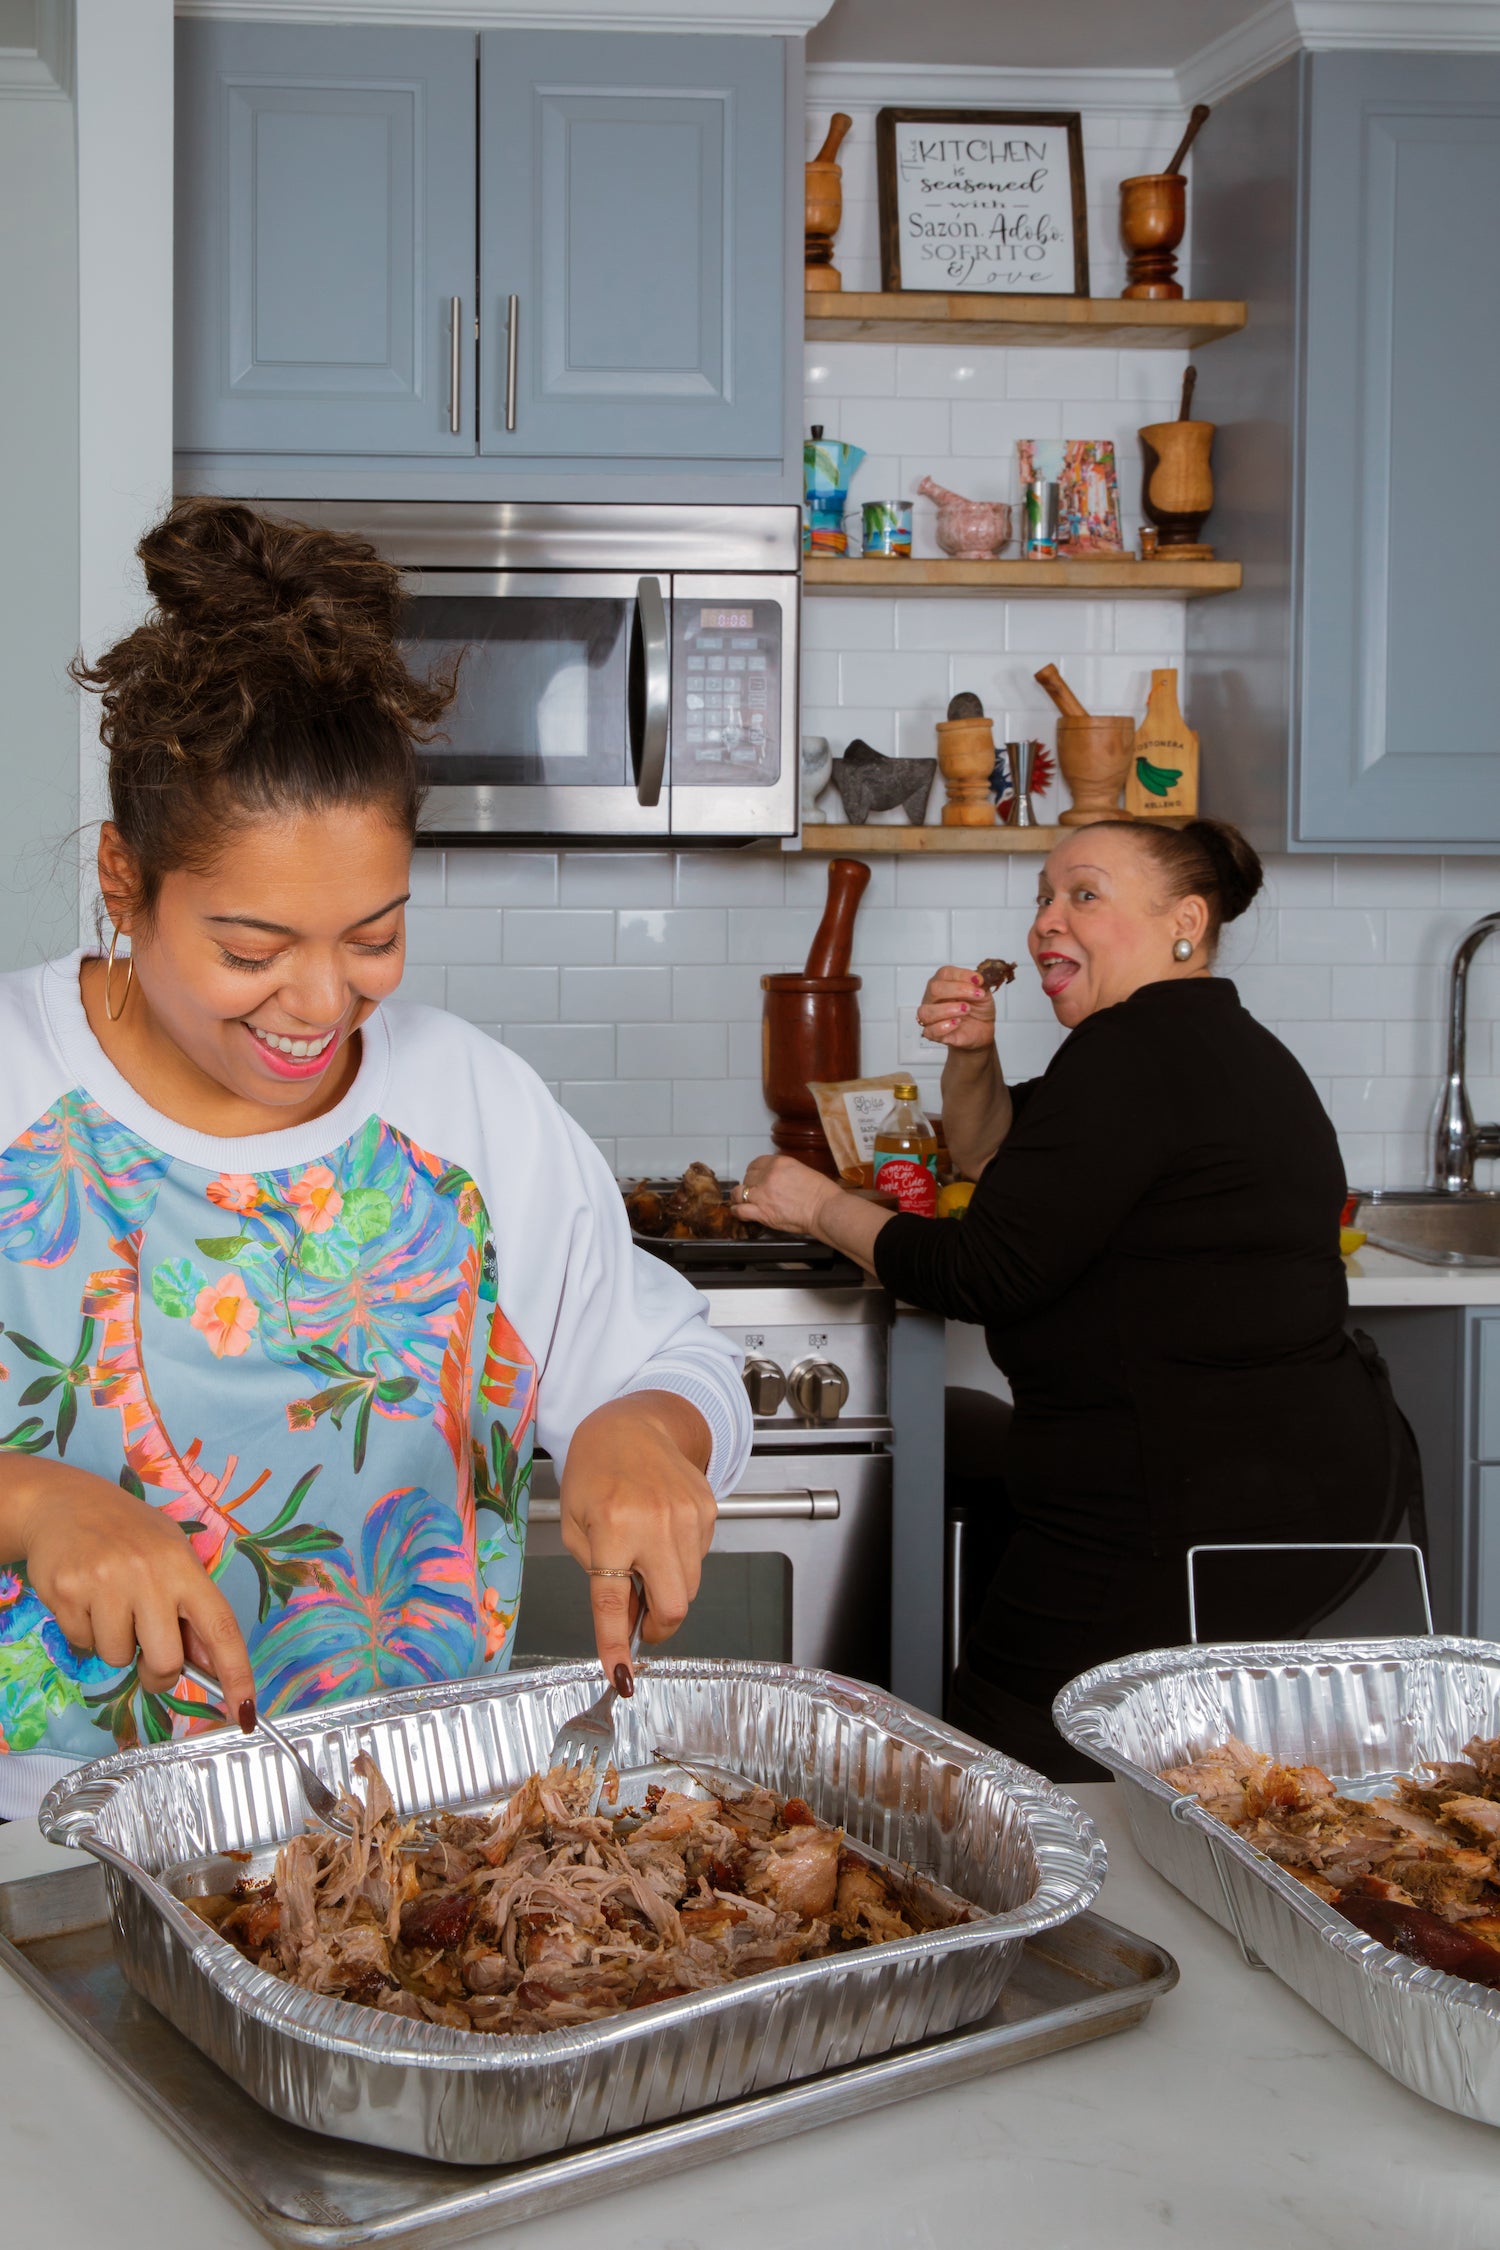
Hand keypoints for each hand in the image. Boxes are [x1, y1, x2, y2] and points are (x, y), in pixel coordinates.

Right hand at [14, 1463, 256, 1719]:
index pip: (220, 1628)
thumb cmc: (129, 1534)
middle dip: (158, 1672)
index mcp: (184, 1567)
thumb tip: (210, 1664)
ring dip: (115, 1645)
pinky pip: (83, 1644)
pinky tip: (85, 1599)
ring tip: (110, 1606)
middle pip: (165, 1660)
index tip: (246, 1710)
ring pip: (117, 1658)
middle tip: (146, 1653)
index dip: (236, 1673)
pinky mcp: (67, 1593)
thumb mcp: (172, 1556)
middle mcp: (149, 1575)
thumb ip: (190, 1608)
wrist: (65, 1504)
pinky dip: (85, 1632)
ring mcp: (105, 1584)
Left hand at [559, 1393, 716, 1687]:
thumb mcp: (576, 1522)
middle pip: (674, 1605)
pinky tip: (661, 1534)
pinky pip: (699, 1558)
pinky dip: (680, 1561)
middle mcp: (654, 1522)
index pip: (614, 1601)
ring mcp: (687, 1515)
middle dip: (658, 1626)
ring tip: (645, 1559)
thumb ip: (597, 1572)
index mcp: (612, 1525)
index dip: (616, 1645)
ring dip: (668, 1589)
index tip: (620, 1675)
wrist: (634, 1423)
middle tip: (642, 1623)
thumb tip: (630, 1616)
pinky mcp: (708, 1510)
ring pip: (690, 1586)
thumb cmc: (595, 1470)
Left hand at [738, 1154, 841, 1237]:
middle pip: (747, 1177)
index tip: (755, 1177)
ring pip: (739, 1192)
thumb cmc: (822, 1193)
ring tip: (742, 1201)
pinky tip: (738, 1212)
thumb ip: (785, 1172)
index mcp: (779, 1163)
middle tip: (755, 1192)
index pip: (756, 1163)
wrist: (825, 1209)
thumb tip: (778, 1178)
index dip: (754, 1172)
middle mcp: (768, 1175)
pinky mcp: (762, 1212)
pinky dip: (737, 1211)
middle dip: (750, 1185)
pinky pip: (740, 1210)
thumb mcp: (802, 1170)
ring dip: (740, 1197)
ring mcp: (762, 1194)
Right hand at [915, 965, 996, 1052]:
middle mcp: (933, 998)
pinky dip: (943, 1027)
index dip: (962, 975)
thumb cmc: (978, 1009)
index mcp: (943, 983)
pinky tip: (957, 1023)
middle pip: (934, 989)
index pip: (945, 973)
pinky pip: (929, 1031)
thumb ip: (980, 984)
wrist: (982, 1029)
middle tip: (976, 995)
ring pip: (926, 1011)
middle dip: (958, 990)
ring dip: (948, 1009)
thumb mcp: (983, 993)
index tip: (978, 980)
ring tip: (966, 1009)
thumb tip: (978, 978)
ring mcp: (932, 1016)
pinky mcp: (934, 1033)